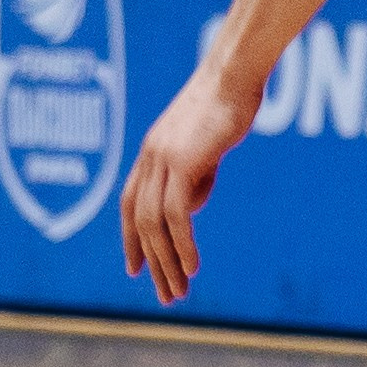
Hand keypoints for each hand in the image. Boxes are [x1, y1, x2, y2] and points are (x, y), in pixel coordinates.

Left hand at [121, 51, 263, 305]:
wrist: (235, 72)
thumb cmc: (230, 100)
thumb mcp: (208, 143)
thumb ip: (195, 174)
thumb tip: (188, 211)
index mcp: (152, 151)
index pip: (131, 203)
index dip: (130, 238)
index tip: (135, 269)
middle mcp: (150, 157)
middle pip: (140, 220)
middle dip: (151, 263)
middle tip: (165, 295)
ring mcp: (163, 158)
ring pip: (155, 223)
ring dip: (166, 262)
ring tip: (179, 290)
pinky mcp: (183, 161)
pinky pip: (177, 214)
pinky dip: (182, 244)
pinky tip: (193, 266)